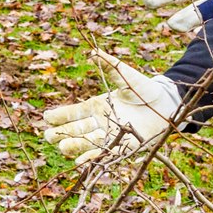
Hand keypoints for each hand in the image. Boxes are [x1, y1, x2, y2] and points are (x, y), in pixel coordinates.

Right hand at [41, 57, 181, 165]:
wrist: (165, 104)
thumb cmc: (143, 88)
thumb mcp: (124, 74)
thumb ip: (109, 64)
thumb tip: (92, 52)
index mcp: (95, 106)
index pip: (71, 113)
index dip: (58, 116)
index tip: (47, 118)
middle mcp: (99, 122)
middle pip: (73, 130)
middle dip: (59, 134)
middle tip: (50, 136)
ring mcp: (109, 135)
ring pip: (84, 143)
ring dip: (73, 145)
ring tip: (62, 146)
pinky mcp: (121, 146)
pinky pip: (103, 155)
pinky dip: (91, 158)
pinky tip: (80, 160)